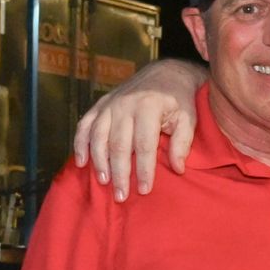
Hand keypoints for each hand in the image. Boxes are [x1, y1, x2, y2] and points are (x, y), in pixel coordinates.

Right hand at [71, 61, 207, 198]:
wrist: (165, 73)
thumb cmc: (178, 100)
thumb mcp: (188, 118)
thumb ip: (183, 142)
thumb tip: (177, 169)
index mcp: (149, 106)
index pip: (144, 145)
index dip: (144, 169)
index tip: (145, 190)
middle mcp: (126, 104)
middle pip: (119, 144)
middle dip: (119, 172)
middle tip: (121, 195)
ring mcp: (110, 104)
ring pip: (99, 136)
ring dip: (99, 161)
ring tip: (103, 182)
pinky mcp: (101, 104)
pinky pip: (85, 125)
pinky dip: (80, 143)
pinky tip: (81, 162)